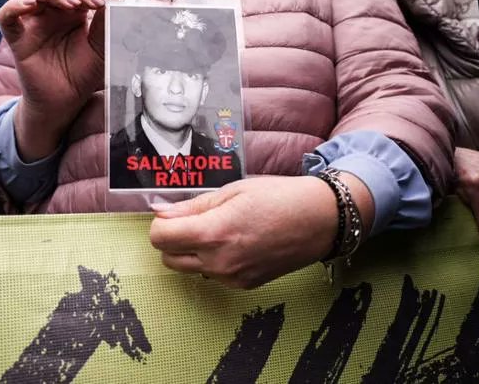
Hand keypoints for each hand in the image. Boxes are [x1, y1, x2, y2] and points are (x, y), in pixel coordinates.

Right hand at [0, 0, 123, 160]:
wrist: (66, 102)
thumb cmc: (83, 73)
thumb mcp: (102, 47)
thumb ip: (106, 23)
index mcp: (75, 10)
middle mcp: (53, 11)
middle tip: (96, 1)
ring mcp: (34, 22)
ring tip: (72, 5)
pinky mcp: (17, 38)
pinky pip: (6, 16)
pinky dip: (14, 6)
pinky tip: (30, 6)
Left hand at [149, 175, 371, 288]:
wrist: (319, 220)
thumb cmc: (277, 197)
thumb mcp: (231, 192)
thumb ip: (192, 206)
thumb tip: (161, 213)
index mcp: (213, 233)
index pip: (160, 238)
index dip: (161, 224)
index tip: (173, 214)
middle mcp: (218, 262)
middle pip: (168, 258)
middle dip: (173, 239)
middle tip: (195, 220)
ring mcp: (231, 278)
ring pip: (189, 269)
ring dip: (192, 252)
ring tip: (219, 230)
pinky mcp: (244, 285)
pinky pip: (213, 275)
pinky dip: (214, 261)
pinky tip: (236, 243)